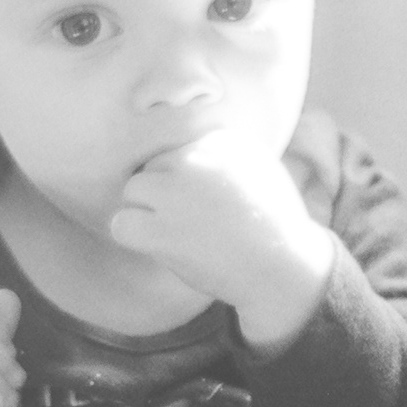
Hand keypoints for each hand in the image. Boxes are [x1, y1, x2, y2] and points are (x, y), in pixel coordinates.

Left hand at [110, 130, 335, 352]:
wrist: (284, 267)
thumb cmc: (272, 223)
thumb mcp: (259, 167)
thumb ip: (221, 152)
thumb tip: (180, 151)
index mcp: (219, 140)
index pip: (177, 150)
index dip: (187, 179)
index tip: (209, 202)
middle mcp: (195, 158)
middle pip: (153, 167)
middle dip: (165, 193)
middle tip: (191, 221)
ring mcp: (177, 192)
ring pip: (134, 190)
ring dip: (147, 212)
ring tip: (177, 232)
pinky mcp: (163, 229)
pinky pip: (122, 224)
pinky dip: (134, 236)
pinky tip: (158, 244)